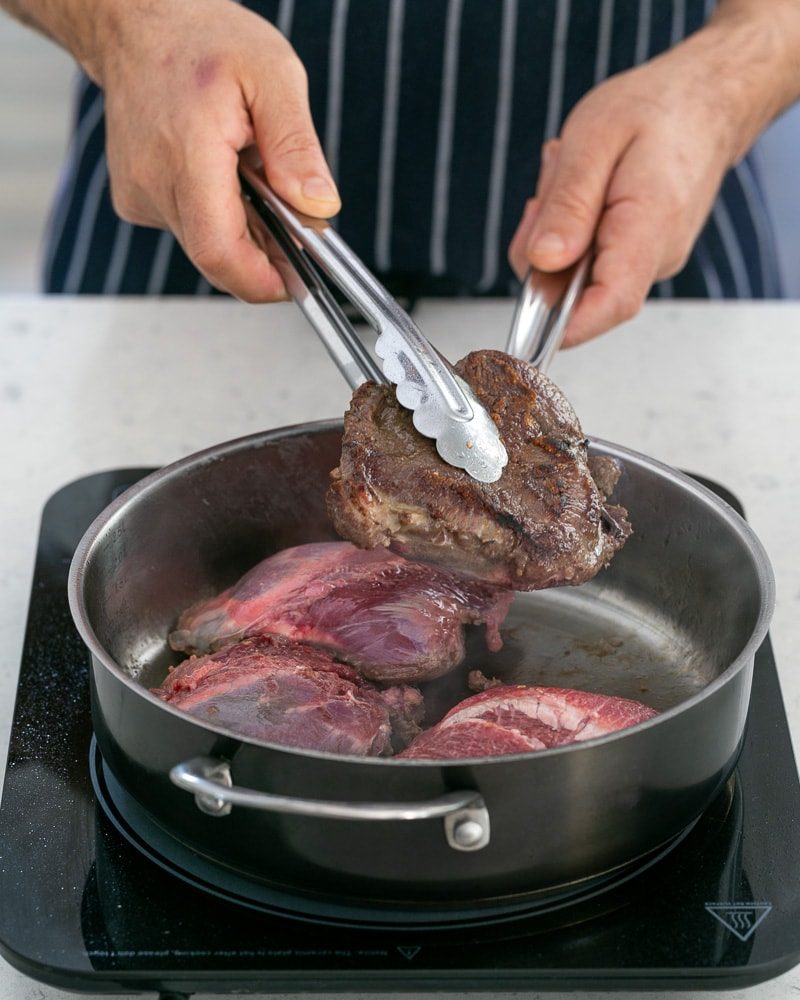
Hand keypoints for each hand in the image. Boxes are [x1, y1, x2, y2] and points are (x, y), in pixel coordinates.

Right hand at [93, 0, 338, 300]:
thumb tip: (318, 208)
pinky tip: (223, 174)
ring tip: (251, 173)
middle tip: (291, 214)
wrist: (138, 22)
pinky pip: (190, 229)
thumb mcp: (273, 75)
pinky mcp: (135, 200)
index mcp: (188, 151)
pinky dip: (219, 215)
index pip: (220, 250)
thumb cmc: (202, 39)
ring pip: (206, 245)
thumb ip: (297, 147)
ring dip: (243, 227)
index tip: (296, 281)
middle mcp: (152, 180)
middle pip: (218, 255)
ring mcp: (139, 193)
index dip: (262, 280)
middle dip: (264, 250)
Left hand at [508, 31, 754, 346]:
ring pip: (576, 273)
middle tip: (551, 189)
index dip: (564, 324)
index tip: (528, 316)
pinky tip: (585, 186)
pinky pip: (588, 258)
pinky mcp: (639, 254)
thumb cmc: (659, 108)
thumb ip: (568, 204)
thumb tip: (543, 262)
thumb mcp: (595, 138)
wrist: (708, 97)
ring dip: (557, 229)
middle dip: (544, 250)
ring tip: (573, 174)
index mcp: (648, 230)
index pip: (610, 304)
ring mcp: (649, 260)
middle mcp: (655, 257)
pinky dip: (572, 226)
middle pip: (578, 291)